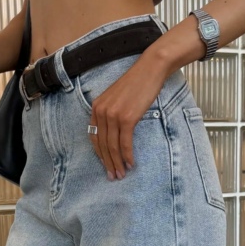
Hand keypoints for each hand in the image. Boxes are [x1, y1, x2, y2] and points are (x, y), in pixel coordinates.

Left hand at [87, 53, 168, 179]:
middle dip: (108, 163)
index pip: (94, 136)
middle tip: (113, 176)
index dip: (99, 154)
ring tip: (121, 174)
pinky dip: (127, 155)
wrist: (150, 69)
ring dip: (117, 163)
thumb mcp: (117, 98)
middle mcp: (101, 111)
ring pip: (112, 146)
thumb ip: (111, 113)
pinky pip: (125, 142)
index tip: (105, 165)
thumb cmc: (136, 84)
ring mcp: (113, 115)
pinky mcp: (126, 118)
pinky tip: (130, 163)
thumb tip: (113, 134)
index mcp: (97, 107)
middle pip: (103, 144)